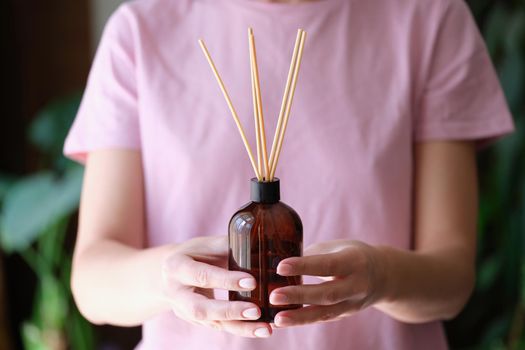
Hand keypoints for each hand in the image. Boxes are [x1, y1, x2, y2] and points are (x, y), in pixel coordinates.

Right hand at [161, 236, 271, 337]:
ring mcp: (184, 311)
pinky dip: (241, 328)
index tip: (252, 282)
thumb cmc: (193, 254)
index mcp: (177, 267)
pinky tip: (260, 328)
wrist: (169, 273)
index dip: (226, 280)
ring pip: (212, 323)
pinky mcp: (196, 322)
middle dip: (229, 311)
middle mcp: (176, 293)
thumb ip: (228, 246)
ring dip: (240, 327)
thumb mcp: (205, 244)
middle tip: (256, 311)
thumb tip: (258, 246)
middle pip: (200, 308)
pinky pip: (219, 327)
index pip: (202, 276)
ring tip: (265, 328)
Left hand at [270, 240, 385, 326]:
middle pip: (327, 293)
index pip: (328, 264)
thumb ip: (313, 254)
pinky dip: (302, 320)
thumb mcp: (338, 247)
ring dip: (299, 317)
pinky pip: (322, 319)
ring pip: (325, 313)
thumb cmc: (353, 255)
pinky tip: (283, 320)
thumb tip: (280, 258)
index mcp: (354, 261)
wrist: (384, 276)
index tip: (281, 266)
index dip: (304, 266)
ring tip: (277, 318)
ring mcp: (352, 304)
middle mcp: (357, 285)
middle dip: (299, 296)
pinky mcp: (345, 315)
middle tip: (274, 296)